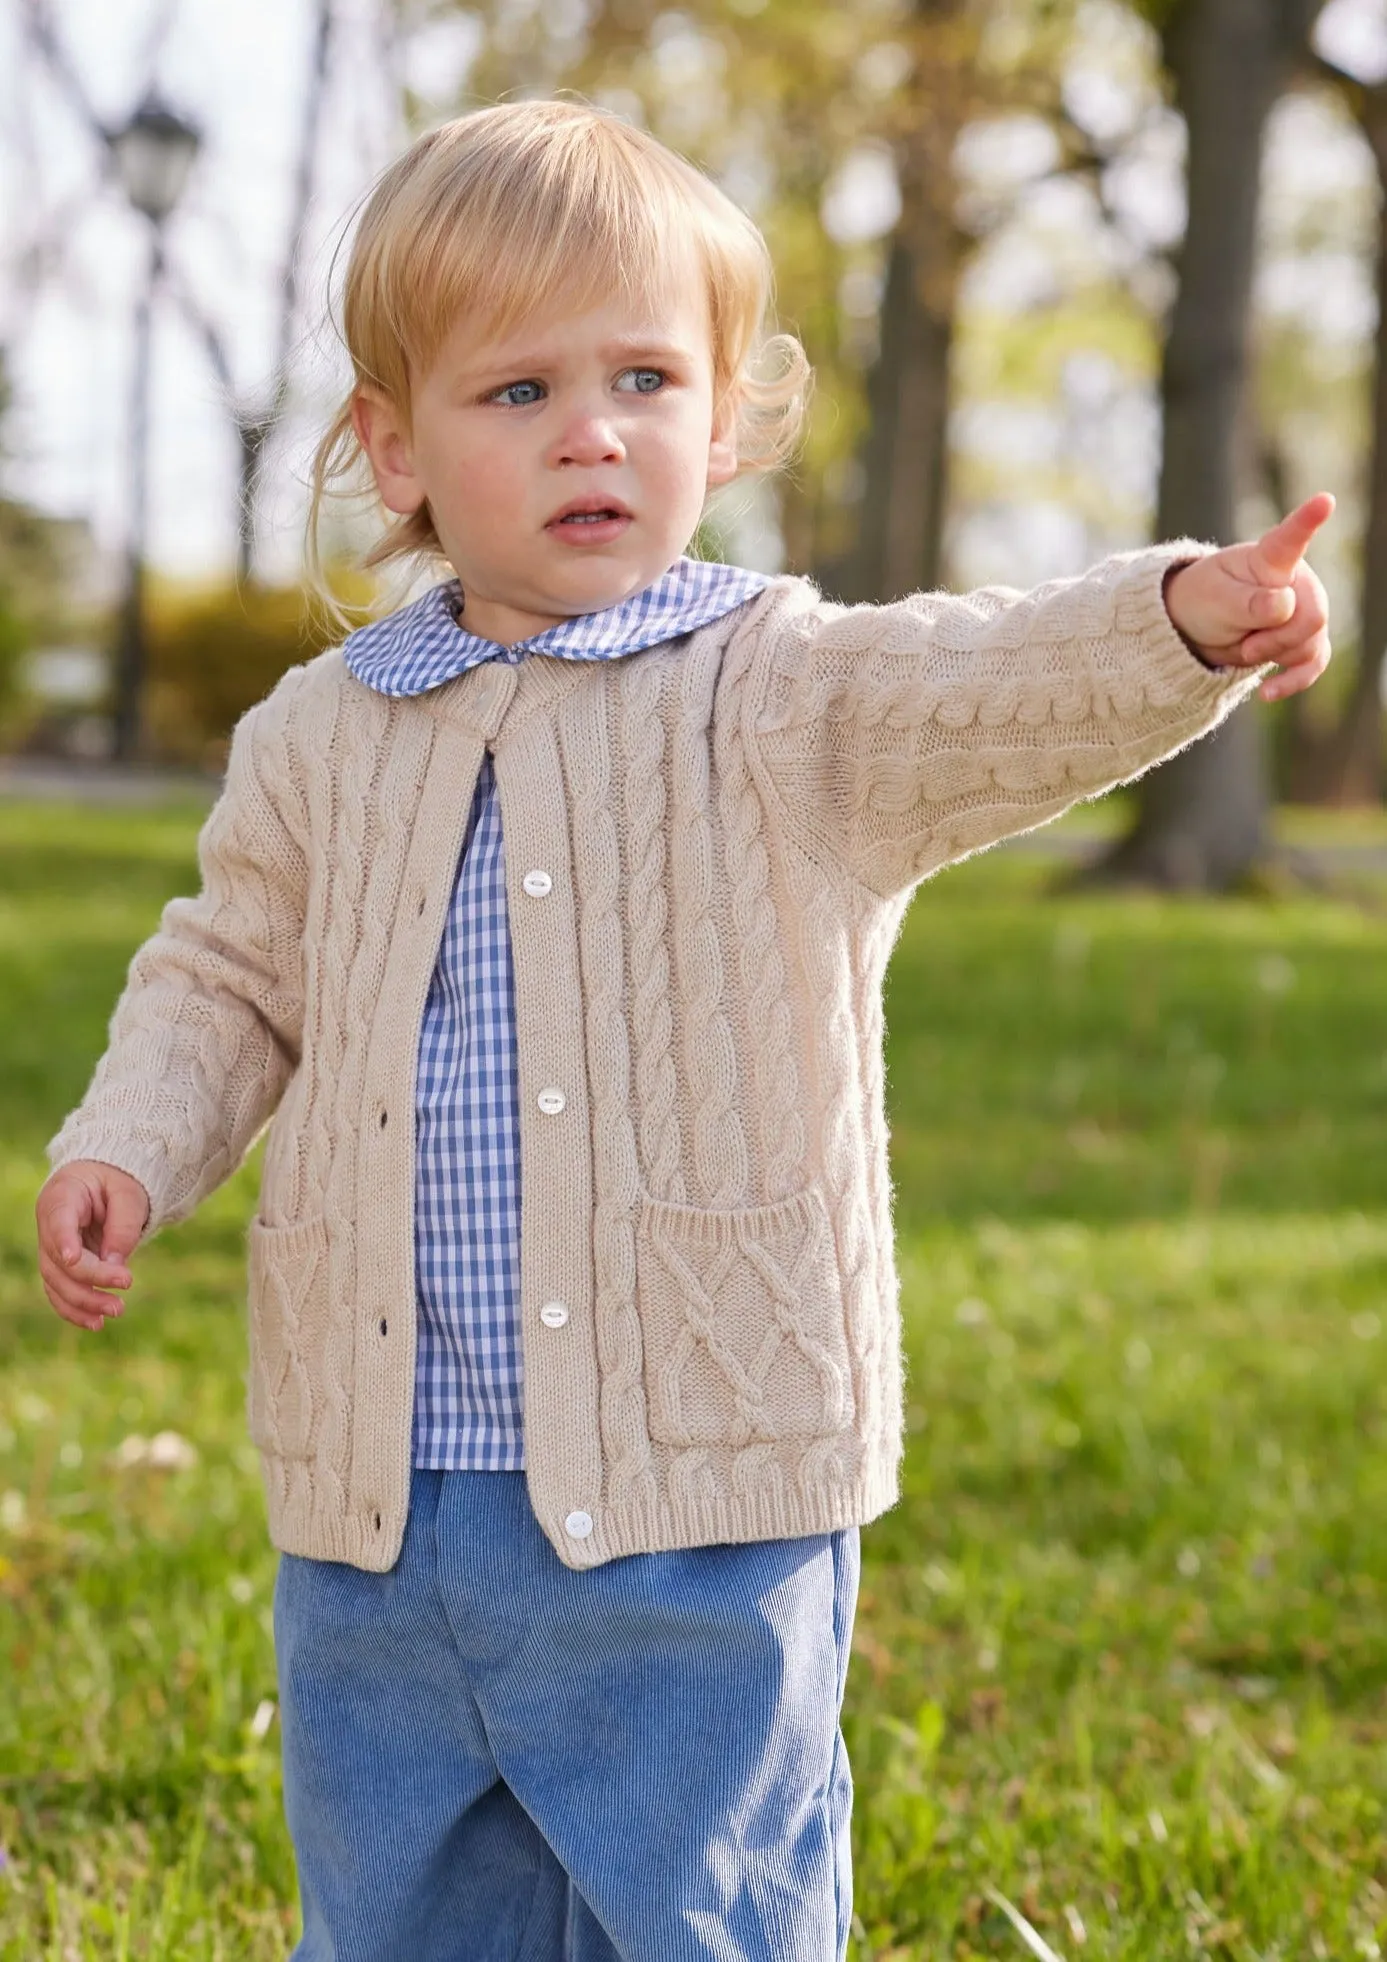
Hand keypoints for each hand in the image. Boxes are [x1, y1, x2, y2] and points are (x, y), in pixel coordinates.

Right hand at [35, 1161, 150, 1333]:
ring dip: (82, 1302)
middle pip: (58, 1259)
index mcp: (62, 1196)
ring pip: (56, 1281)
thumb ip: (123, 1226)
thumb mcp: (129, 1194)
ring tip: (114, 1312)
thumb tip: (115, 1265)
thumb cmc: (117, 1182)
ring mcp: (51, 1247)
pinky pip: (59, 1291)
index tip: (74, 1259)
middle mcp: (49, 1224)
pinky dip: (75, 1309)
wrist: (104, 1181)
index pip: (58, 1221)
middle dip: (89, 1281)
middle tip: (122, 1294)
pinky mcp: (59, 1265)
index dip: (63, 1241)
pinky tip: (96, 1322)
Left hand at [1163, 492, 1333, 702]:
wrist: (1199, 627)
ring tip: (1246, 648)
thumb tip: (1285, 605)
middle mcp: (1296, 580)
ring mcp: (1303, 610)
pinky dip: (1292, 680)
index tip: (1324, 500)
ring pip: (1312, 641)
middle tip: (1246, 643)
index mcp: (1270, 558)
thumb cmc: (1204, 600)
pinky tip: (1267, 693)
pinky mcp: (1302, 639)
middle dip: (1278, 637)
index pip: (1291, 538)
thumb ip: (1249, 603)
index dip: (1307, 520)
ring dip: (1277, 655)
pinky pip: (1313, 663)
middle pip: (1312, 614)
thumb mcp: (1216, 600)